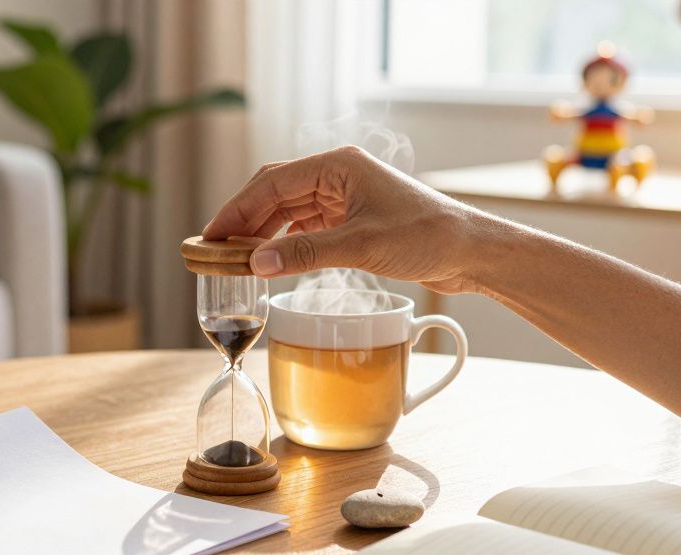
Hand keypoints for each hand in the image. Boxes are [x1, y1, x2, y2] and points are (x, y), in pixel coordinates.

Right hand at [202, 145, 495, 293]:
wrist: (469, 251)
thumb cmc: (427, 236)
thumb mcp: (361, 246)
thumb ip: (306, 254)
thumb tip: (257, 263)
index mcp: (338, 166)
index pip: (272, 183)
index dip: (237, 209)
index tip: (211, 235)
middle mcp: (338, 175)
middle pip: (275, 193)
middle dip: (243, 220)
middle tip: (215, 249)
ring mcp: (345, 197)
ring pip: (288, 211)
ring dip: (262, 233)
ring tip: (236, 257)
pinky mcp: (352, 219)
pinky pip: (306, 226)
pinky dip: (285, 241)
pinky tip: (270, 258)